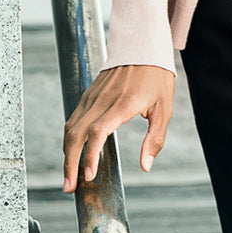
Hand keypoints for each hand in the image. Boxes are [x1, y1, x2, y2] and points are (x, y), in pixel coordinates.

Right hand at [62, 64, 174, 191]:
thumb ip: (155, 138)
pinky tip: (72, 153)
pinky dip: (70, 138)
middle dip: (70, 163)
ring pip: (71, 127)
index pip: (98, 131)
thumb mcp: (164, 108)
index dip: (90, 155)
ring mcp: (93, 95)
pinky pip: (74, 118)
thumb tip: (145, 166)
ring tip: (69, 177)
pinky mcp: (89, 94)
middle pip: (77, 133)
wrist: (143, 45)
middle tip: (70, 187)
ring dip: (67, 153)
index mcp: (123, 102)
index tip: (89, 176)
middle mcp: (103, 99)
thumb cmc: (156, 77)